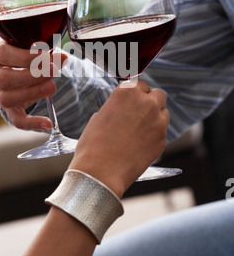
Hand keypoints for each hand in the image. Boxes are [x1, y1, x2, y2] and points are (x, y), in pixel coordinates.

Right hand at [0, 33, 66, 130]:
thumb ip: (45, 50)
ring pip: (6, 98)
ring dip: (32, 93)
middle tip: (53, 70)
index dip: (25, 57)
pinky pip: (15, 119)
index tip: (46, 55)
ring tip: (52, 87)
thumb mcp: (30, 43)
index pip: (2, 54)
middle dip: (32, 75)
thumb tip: (63, 58)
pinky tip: (48, 123)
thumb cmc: (24, 47)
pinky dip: (32, 123)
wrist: (17, 62)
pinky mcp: (5, 107)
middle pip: (4, 78)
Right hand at [69, 80, 169, 197]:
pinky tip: (139, 145)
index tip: (133, 100)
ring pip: (164, 113)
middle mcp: (146, 103)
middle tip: (139, 113)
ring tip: (139, 131)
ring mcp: (157, 122)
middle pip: (158, 94)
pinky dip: (154, 136)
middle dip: (150, 102)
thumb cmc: (93, 144)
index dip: (136, 93)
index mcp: (127, 92)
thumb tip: (127, 108)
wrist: (100, 172)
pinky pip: (161, 133)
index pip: (140, 83)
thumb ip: (118, 106)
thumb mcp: (100, 115)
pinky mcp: (162, 140)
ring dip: (155, 118)